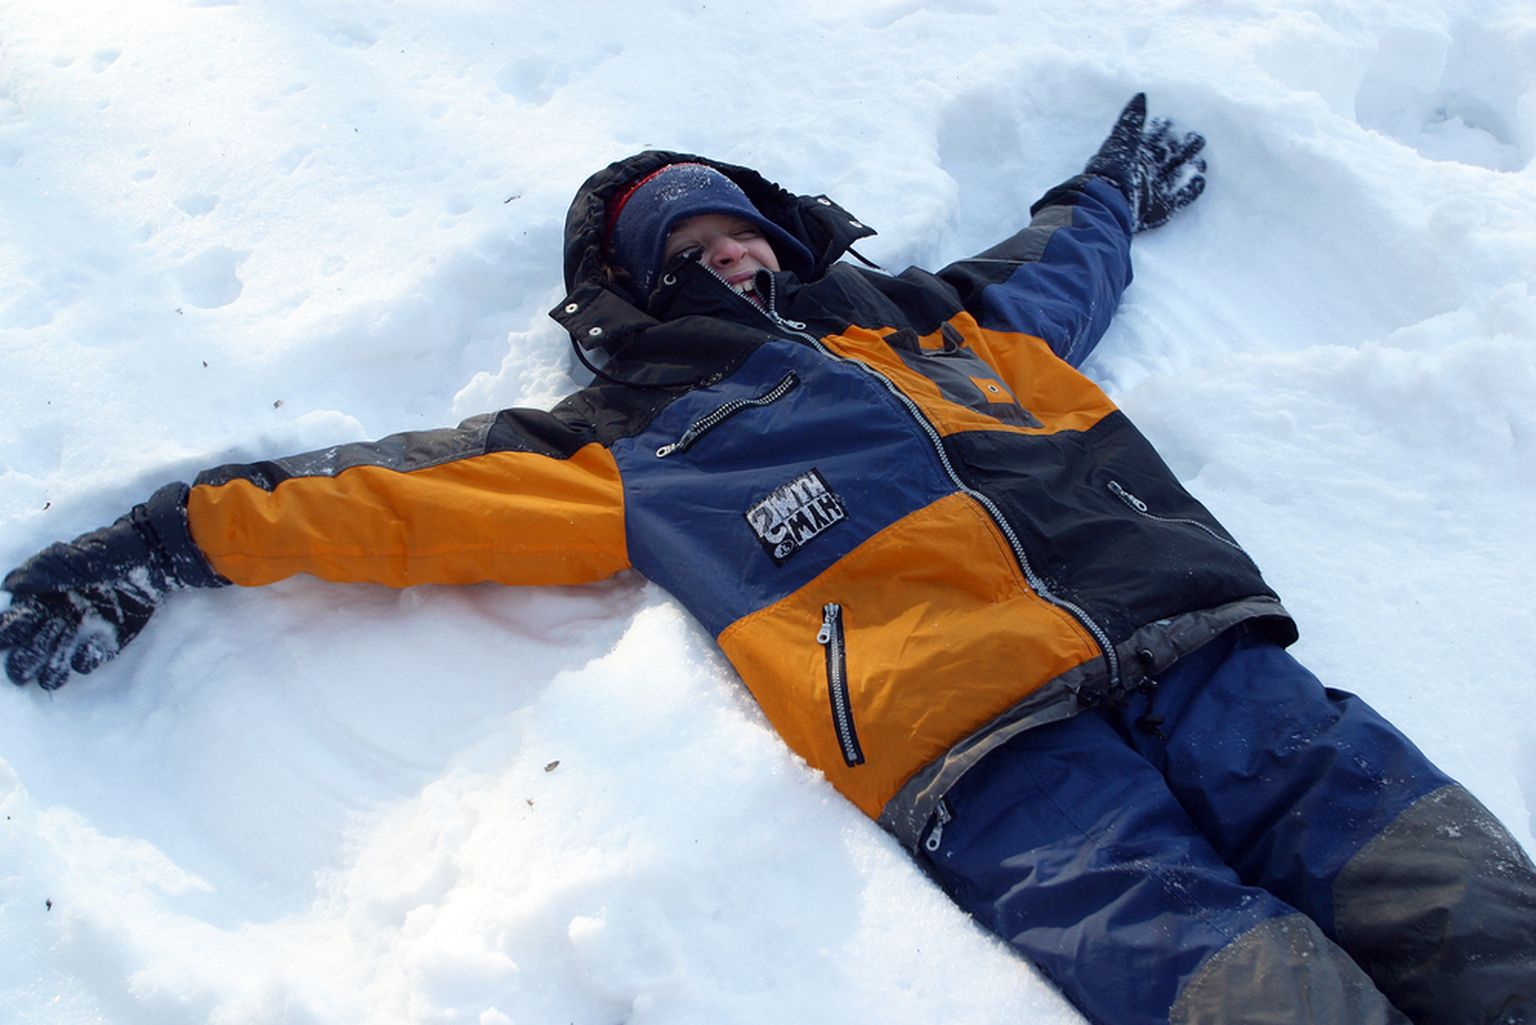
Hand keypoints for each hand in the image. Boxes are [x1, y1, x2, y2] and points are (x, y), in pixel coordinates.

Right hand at [2, 483, 223, 690]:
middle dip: (25, 660)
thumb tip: (9, 586)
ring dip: (52, 669)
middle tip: (21, 673)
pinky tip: (81, 660)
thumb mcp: (72, 558)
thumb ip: (42, 573)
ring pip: (59, 655)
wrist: (153, 557)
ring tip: (49, 678)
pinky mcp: (109, 638)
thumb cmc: (108, 552)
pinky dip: (86, 660)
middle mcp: (60, 614)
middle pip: (34, 644)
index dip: (9, 632)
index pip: (19, 619)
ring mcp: (84, 628)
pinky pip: (93, 656)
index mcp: (44, 595)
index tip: (5, 641)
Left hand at [1085, 93, 1206, 231]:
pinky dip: (1190, 191)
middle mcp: (1144, 174)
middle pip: (1168, 158)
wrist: (1106, 202)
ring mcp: (1152, 192)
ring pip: (1176, 177)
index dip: (1164, 132)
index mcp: (1134, 157)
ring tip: (1202, 161)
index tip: (1174, 122)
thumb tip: (1141, 95)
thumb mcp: (1121, 140)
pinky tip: (1200, 180)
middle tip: (1199, 139)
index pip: (1153, 141)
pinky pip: (1179, 200)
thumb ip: (1132, 119)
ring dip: (1189, 168)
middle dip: (1183, 148)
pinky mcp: (1158, 209)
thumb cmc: (1111, 171)